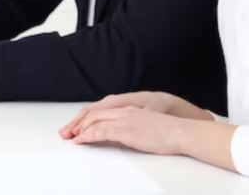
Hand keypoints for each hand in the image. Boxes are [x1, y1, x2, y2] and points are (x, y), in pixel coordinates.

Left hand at [60, 91, 207, 138]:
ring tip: (70, 137)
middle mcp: (124, 111)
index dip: (85, 118)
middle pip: (93, 113)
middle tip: (67, 133)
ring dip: (80, 129)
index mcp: (128, 108)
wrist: (181, 131)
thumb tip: (118, 136)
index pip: (100, 110)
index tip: (76, 126)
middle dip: (77, 123)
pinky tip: (81, 140)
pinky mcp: (126, 129)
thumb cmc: (167, 132)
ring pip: (94, 121)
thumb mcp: (144, 126)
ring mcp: (124, 119)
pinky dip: (88, 135)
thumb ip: (130, 127)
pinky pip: (102, 131)